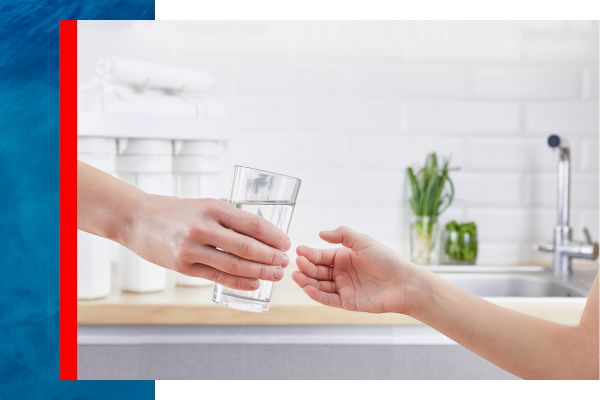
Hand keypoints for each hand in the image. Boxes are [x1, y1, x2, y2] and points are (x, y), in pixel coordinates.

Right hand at [124, 195, 290, 290]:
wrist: (137, 219)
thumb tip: (263, 236)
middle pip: (247, 247)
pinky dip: (239, 282)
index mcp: (213, 207)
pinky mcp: (182, 266)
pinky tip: (254, 284)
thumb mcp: (205, 205)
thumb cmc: (177, 211)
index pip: (253, 224)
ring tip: (275, 275)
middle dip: (271, 257)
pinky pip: (217, 277)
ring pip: (234, 265)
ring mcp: (191, 248)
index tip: (286, 244)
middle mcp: (203, 227)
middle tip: (285, 262)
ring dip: (259, 272)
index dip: (274, 236)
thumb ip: (230, 219)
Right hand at [292, 226, 425, 313]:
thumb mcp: (363, 241)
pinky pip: (328, 299)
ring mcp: (344, 288)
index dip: (310, 253)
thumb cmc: (387, 260)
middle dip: (306, 267)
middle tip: (298, 263)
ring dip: (307, 281)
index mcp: (344, 257)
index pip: (321, 255)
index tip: (299, 251)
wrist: (404, 283)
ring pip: (320, 285)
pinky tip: (307, 288)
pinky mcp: (347, 302)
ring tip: (297, 276)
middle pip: (318, 270)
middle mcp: (342, 272)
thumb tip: (321, 233)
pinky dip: (316, 295)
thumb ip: (342, 235)